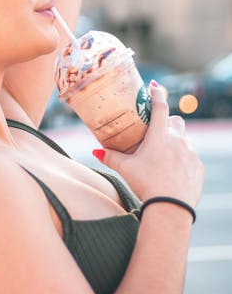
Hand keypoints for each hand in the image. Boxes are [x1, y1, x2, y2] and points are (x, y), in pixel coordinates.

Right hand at [97, 83, 203, 208]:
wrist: (171, 207)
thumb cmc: (146, 184)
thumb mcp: (125, 169)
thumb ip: (110, 157)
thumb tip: (96, 151)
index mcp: (159, 136)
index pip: (160, 107)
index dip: (157, 94)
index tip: (154, 86)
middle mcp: (178, 140)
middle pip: (176, 121)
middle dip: (168, 121)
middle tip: (157, 131)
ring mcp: (191, 153)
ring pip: (185, 139)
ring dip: (176, 142)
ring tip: (163, 156)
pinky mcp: (198, 167)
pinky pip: (191, 157)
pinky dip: (183, 159)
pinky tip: (173, 172)